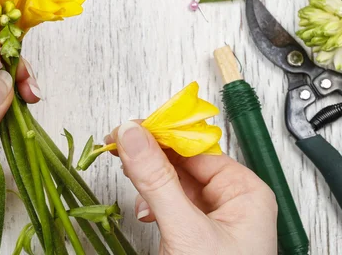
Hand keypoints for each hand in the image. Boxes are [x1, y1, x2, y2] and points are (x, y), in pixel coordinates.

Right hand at [107, 121, 277, 254]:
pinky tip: (144, 211)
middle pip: (183, 163)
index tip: (129, 128)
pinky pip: (170, 204)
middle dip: (151, 160)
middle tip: (119, 146)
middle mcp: (232, 202)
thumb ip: (157, 179)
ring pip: (173, 183)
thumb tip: (133, 135)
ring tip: (133, 187)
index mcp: (245, 193)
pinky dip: (152, 204)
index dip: (161, 136)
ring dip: (149, 184)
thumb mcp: (184, 228)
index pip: (196, 149)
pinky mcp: (195, 234)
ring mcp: (213, 219)